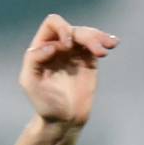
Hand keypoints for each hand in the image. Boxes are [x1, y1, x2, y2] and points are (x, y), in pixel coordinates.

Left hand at [19, 13, 116, 128]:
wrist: (64, 120)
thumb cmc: (44, 103)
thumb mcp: (30, 82)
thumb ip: (34, 60)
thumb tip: (52, 46)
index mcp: (42, 46)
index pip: (53, 24)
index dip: (62, 29)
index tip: (68, 47)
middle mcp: (59, 45)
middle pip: (75, 28)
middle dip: (87, 36)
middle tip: (98, 52)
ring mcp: (75, 52)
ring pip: (88, 35)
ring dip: (98, 39)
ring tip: (107, 50)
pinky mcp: (88, 61)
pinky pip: (97, 45)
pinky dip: (105, 42)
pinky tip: (113, 44)